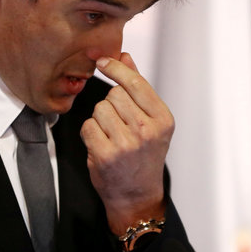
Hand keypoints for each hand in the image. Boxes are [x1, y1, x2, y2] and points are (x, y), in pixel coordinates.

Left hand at [80, 53, 173, 235]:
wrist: (137, 195)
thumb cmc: (144, 156)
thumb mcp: (151, 122)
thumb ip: (138, 88)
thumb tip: (125, 56)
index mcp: (162, 119)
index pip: (135, 83)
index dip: (116, 68)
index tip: (103, 61)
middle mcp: (147, 130)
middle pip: (114, 94)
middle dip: (111, 104)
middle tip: (119, 124)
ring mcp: (126, 144)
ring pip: (99, 109)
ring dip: (100, 119)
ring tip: (112, 136)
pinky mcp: (106, 155)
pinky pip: (88, 126)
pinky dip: (90, 133)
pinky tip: (101, 145)